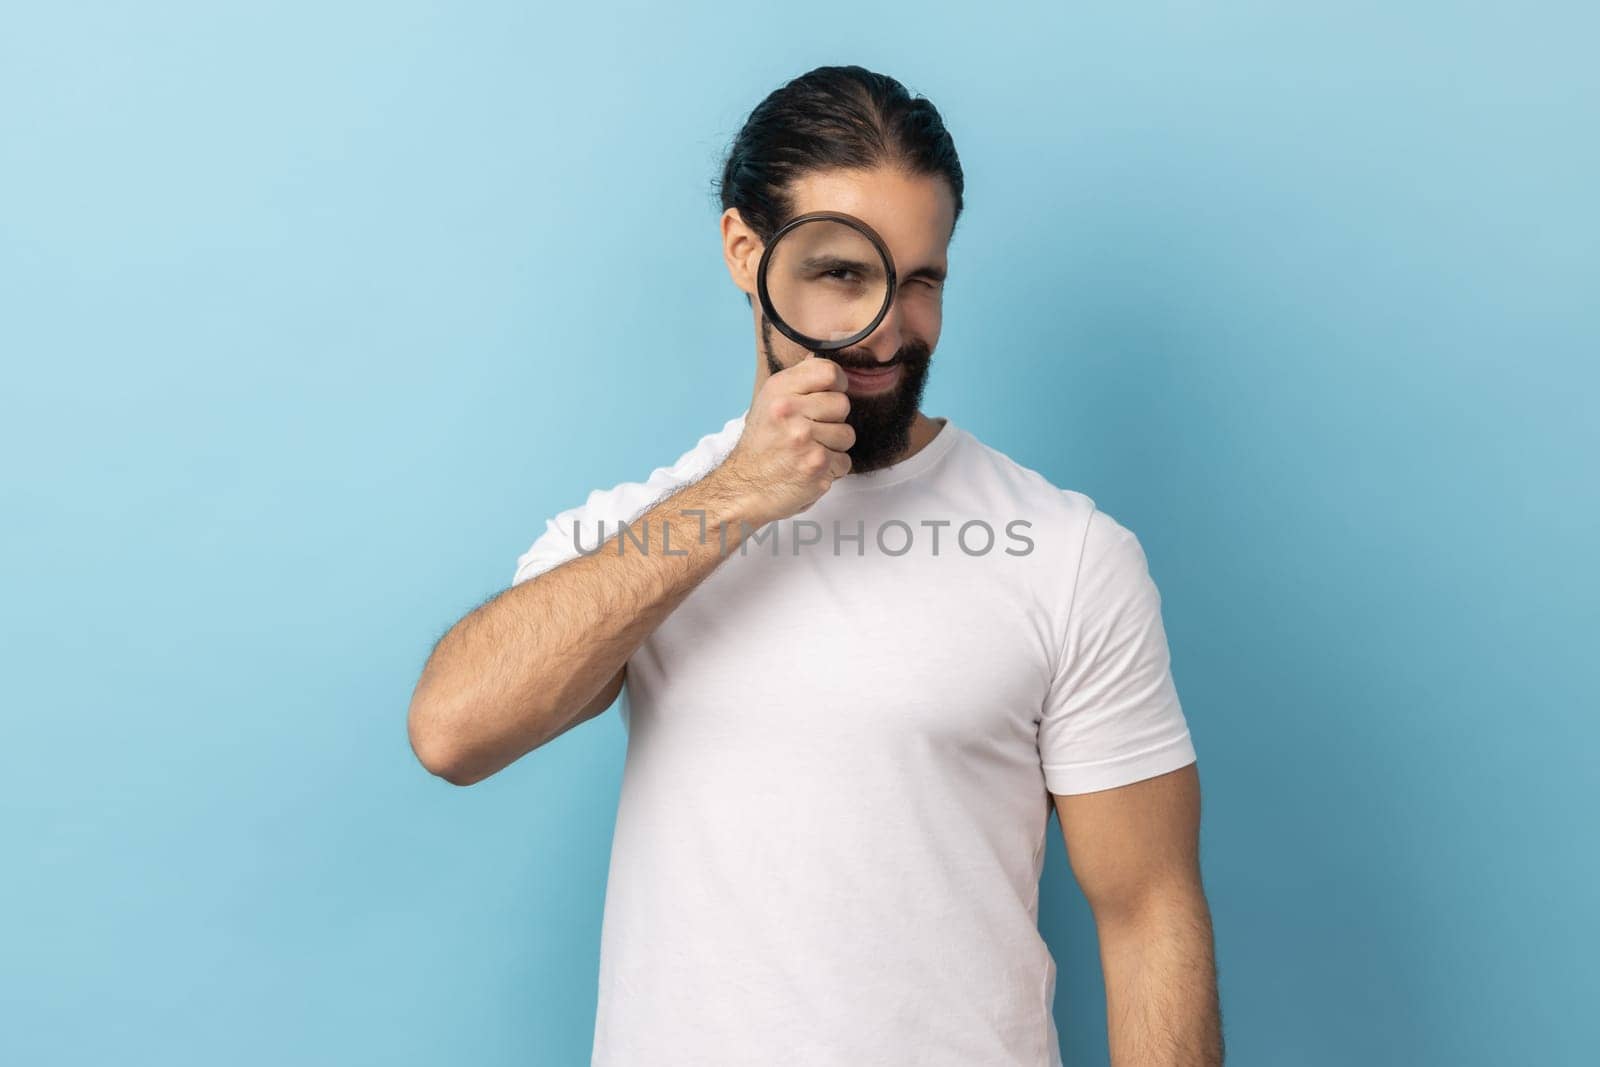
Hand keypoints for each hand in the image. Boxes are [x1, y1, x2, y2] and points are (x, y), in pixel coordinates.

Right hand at [716, 354, 854, 526]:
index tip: (828, 396)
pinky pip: (844, 461)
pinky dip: (831, 469)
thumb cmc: (761, 445)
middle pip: (843, 404)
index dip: (836, 384)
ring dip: (833, 446)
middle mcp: (790, 411)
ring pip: (847, 434)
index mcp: (779, 390)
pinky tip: (809, 468)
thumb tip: (820, 356)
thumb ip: (798, 380)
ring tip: (808, 451)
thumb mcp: (769, 402)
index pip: (829, 371)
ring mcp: (804, 439)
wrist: (743, 487)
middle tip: (809, 432)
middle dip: (832, 420)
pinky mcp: (816, 465)